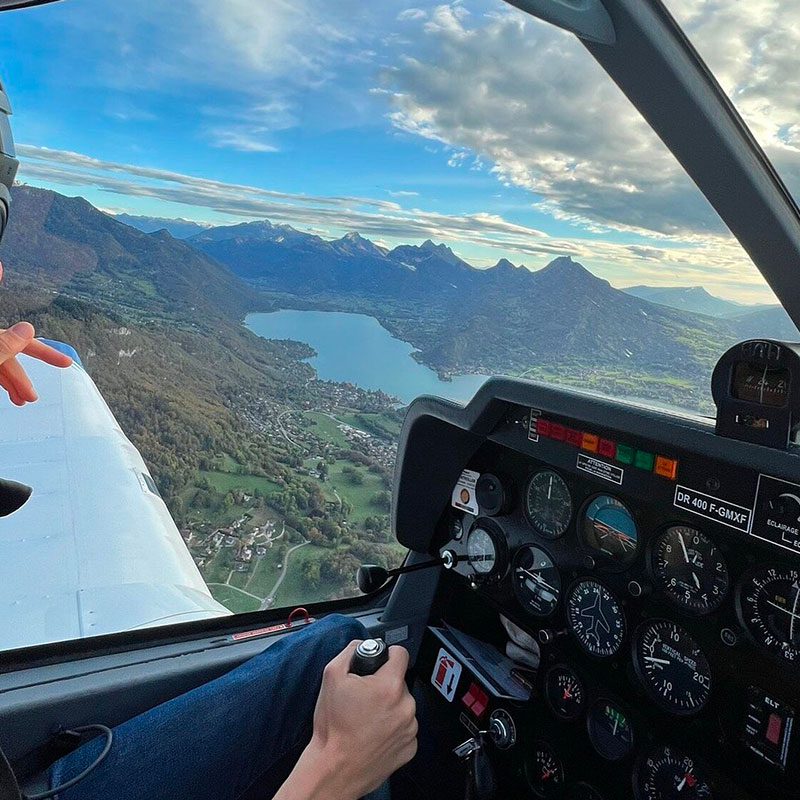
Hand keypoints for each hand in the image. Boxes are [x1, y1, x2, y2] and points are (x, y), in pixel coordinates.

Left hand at [0, 321, 72, 404]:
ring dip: (15, 385)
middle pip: (11, 358)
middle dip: (24, 378)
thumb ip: (5, 345)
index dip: (46, 352)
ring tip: (23, 401)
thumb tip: (27, 329)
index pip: (23, 341)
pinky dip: (4, 384)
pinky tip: (9, 394)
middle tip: (33, 396)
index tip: (65, 362)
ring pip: (2, 367)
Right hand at [275, 640, 417, 799]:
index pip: (401, 654)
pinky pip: (405, 728)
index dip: (387, 655)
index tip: (380, 662)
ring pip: (403, 705)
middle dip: (384, 685)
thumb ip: (350, 652)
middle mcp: (405, 706)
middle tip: (364, 697)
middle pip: (399, 682)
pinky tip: (374, 733)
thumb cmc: (333, 727)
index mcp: (390, 686)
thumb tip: (362, 646)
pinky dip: (392, 728)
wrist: (334, 769)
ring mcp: (410, 729)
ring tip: (366, 718)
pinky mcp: (410, 747)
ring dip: (389, 707)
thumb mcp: (332, 676)